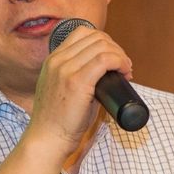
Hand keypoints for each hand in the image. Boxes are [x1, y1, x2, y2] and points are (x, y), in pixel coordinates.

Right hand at [27, 25, 132, 152]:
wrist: (47, 140)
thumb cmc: (59, 121)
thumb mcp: (64, 90)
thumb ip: (79, 77)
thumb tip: (105, 74)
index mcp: (53, 60)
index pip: (82, 33)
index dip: (104, 42)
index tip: (113, 58)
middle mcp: (57, 60)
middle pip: (95, 37)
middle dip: (115, 48)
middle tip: (124, 66)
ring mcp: (65, 69)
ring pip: (102, 45)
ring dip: (120, 55)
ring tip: (126, 71)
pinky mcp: (76, 82)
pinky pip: (105, 59)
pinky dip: (120, 62)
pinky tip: (125, 72)